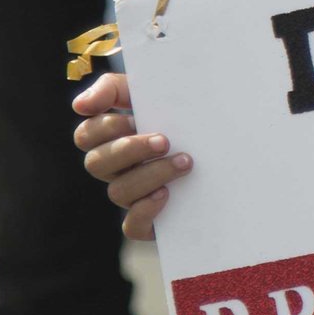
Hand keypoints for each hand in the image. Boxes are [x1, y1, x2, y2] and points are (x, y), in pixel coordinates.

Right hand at [73, 70, 188, 240]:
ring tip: (185, 162)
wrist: (233, 150)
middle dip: (130, 150)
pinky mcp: (151, 221)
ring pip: (118, 192)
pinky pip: (132, 226)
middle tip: (165, 140)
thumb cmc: (186, 115)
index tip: (132, 118)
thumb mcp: (156, 92)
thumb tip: (80, 105)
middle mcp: (117, 169)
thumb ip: (115, 88)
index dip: (104, 128)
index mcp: (113, 137)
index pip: (86, 135)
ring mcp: (133, 195)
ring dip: (151, 175)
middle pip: (97, 164)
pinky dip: (145, 211)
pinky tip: (167, 195)